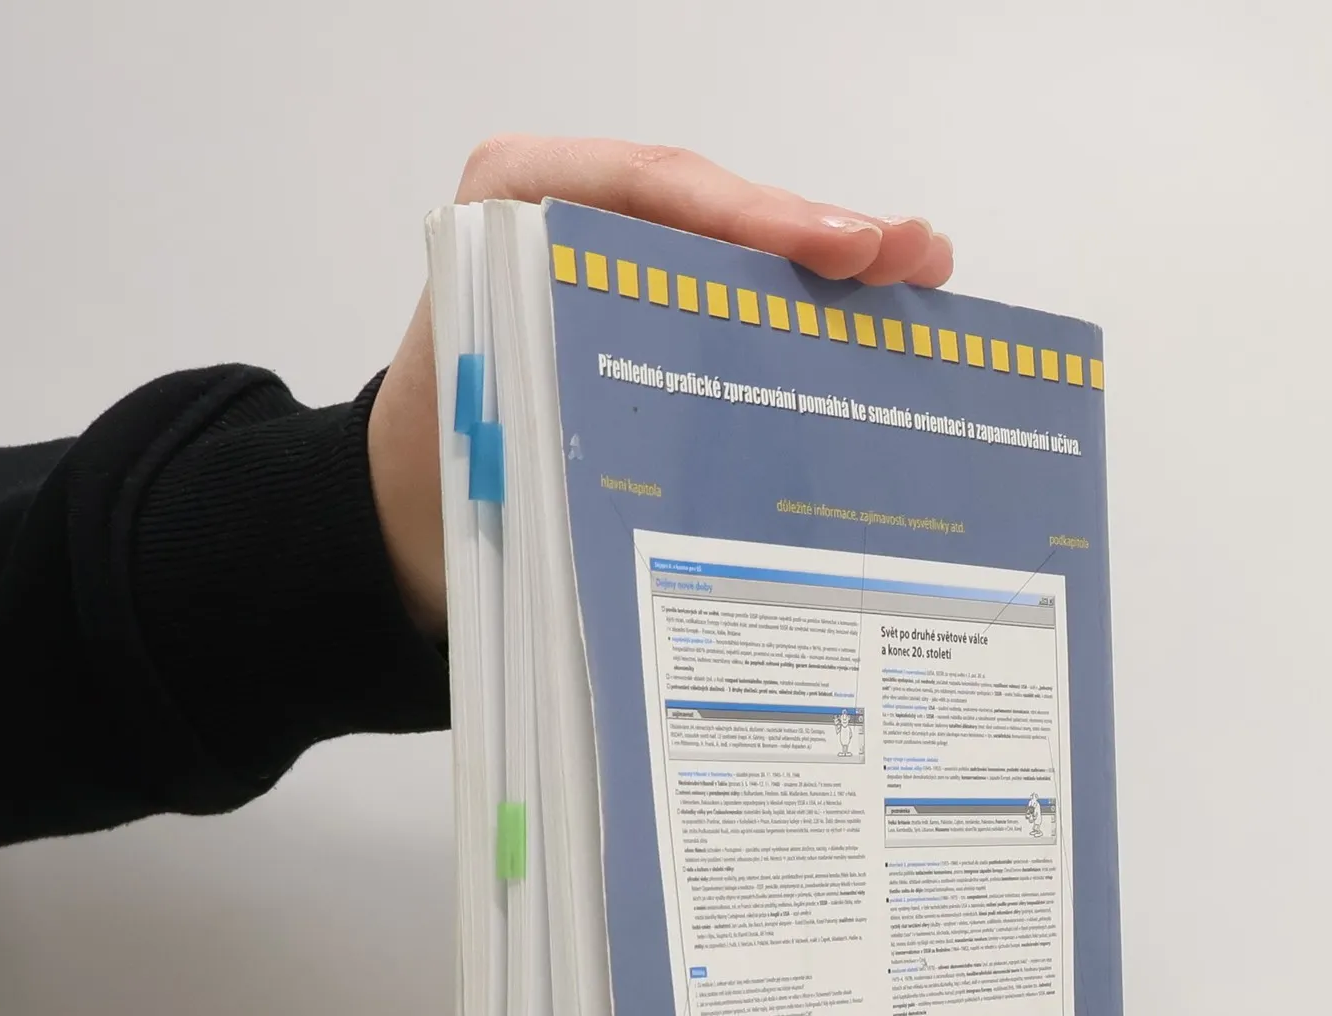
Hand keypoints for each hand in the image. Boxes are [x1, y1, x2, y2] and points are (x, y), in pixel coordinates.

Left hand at [368, 137, 954, 634]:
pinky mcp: (644, 305)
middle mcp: (566, 217)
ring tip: (922, 271)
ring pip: (732, 249)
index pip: (643, 192)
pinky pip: (728, 294)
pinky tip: (872, 315)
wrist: (408, 507)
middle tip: (913, 256)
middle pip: (709, 210)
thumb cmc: (444, 465)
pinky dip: (799, 307)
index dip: (750, 219)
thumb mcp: (494, 425)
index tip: (837, 250)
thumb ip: (574, 401)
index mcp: (511, 212)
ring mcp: (614, 259)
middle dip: (816, 233)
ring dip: (828, 264)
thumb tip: (692, 444)